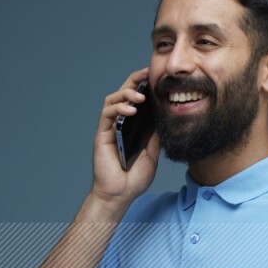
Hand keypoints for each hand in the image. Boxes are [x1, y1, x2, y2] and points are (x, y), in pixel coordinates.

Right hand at [91, 66, 160, 204]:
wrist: (120, 194)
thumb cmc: (134, 178)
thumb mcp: (152, 154)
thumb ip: (155, 136)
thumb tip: (165, 117)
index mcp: (133, 127)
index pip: (137, 101)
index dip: (144, 86)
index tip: (156, 76)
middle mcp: (120, 124)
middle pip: (124, 94)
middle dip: (135, 80)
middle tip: (146, 73)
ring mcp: (110, 128)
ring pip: (113, 99)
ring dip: (126, 93)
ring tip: (140, 96)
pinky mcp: (102, 134)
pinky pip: (107, 114)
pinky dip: (118, 108)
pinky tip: (131, 109)